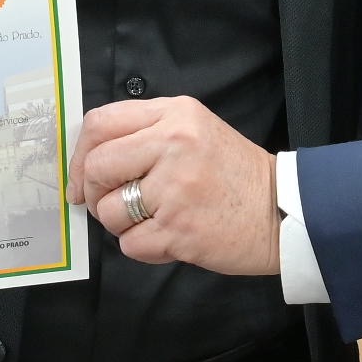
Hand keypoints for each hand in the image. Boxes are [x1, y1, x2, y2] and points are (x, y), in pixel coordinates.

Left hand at [74, 97, 280, 275]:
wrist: (282, 210)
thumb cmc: (234, 174)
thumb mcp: (195, 129)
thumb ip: (147, 133)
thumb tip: (89, 160)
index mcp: (175, 114)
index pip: (100, 123)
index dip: (79, 155)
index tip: (81, 178)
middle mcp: (174, 144)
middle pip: (97, 167)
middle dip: (94, 192)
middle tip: (113, 203)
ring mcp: (176, 189)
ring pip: (109, 210)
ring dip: (121, 223)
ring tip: (152, 219)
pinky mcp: (179, 229)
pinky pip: (130, 244)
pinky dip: (142, 246)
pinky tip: (169, 237)